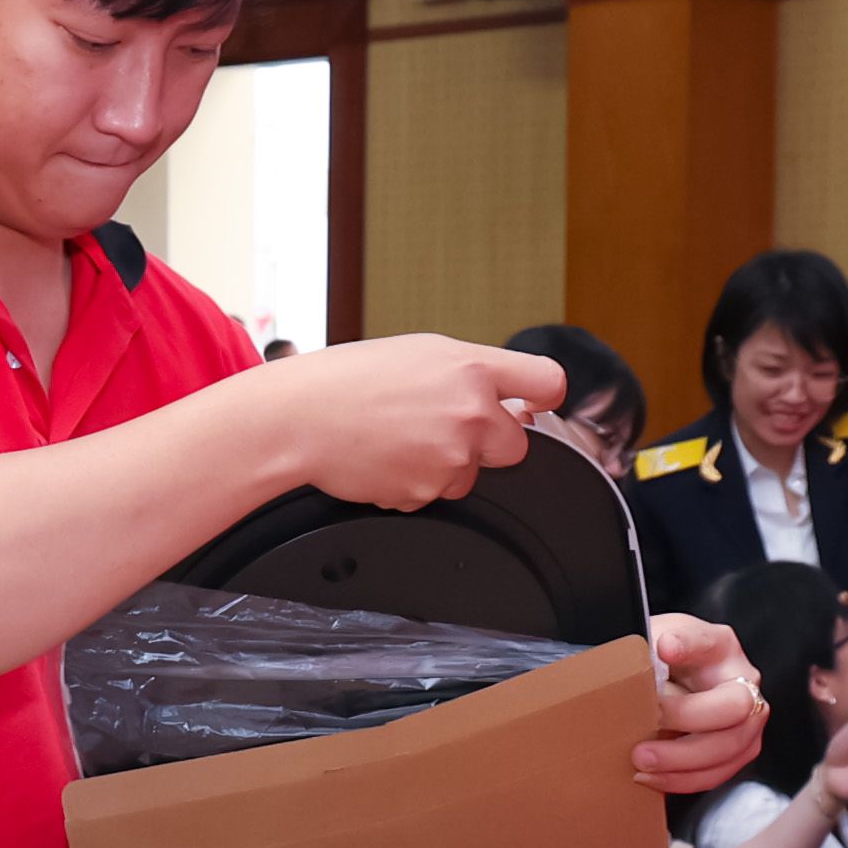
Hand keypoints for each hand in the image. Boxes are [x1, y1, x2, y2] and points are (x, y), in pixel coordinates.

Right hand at [268, 334, 567, 512]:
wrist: (300, 418)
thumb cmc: (348, 380)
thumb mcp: (419, 353)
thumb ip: (470, 373)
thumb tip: (504, 396)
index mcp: (472, 369)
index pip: (547, 382)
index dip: (544, 397)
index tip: (535, 404)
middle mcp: (471, 413)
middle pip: (518, 446)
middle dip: (489, 444)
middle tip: (445, 429)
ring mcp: (451, 457)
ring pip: (471, 476)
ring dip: (446, 466)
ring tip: (401, 440)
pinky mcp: (426, 492)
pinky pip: (434, 495)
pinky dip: (414, 483)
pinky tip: (386, 459)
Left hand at [633, 614, 765, 794]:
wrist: (672, 686)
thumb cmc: (662, 665)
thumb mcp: (652, 645)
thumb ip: (645, 650)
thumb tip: (655, 653)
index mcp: (719, 646)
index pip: (708, 642)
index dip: (688, 645)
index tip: (665, 648)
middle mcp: (743, 680)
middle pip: (734, 705)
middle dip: (688, 718)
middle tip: (649, 722)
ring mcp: (747, 718)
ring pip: (729, 747)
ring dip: (682, 760)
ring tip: (641, 761)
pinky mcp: (737, 751)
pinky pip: (717, 772)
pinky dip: (681, 779)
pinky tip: (651, 777)